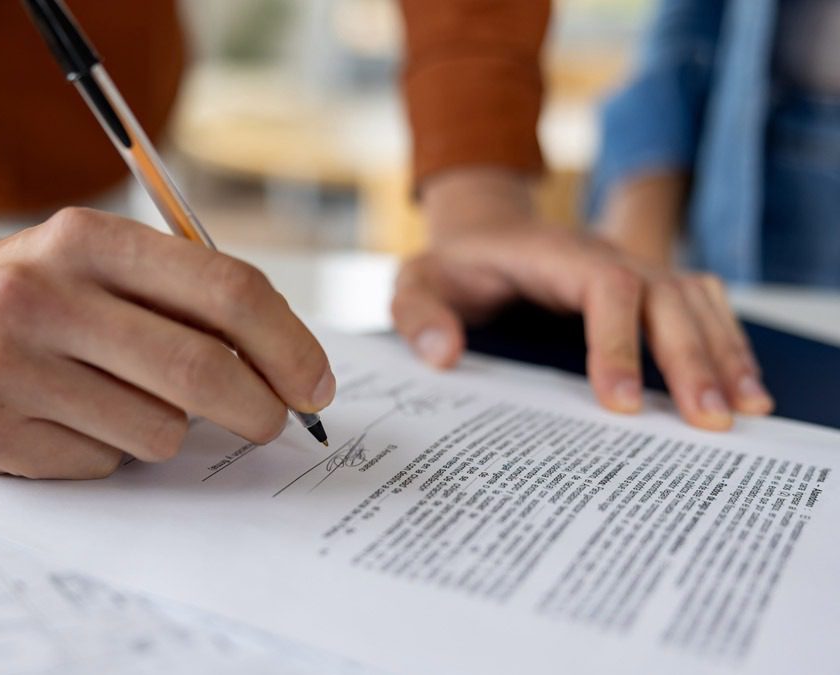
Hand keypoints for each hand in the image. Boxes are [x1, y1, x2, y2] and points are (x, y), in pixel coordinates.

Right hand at [0, 185, 334, 477]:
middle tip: (270, 421)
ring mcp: (3, 365)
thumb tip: (287, 369)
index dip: (288, 345)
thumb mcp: (102, 259)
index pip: (224, 291)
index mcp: (87, 238)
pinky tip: (66, 418)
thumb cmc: (38, 288)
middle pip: (199, 370)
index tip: (315, 383)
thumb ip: (186, 298)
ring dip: (163, 427)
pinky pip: (99, 465)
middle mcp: (39, 294)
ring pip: (155, 431)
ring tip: (116, 397)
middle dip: (257, 408)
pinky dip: (104, 451)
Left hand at [392, 170, 772, 430]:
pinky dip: (726, 341)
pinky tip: (745, 388)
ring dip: (722, 351)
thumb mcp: (414, 281)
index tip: (621, 402)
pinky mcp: (645, 288)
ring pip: (693, 300)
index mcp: (550, 255)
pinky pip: (699, 307)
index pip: (603, 287)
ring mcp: (631, 268)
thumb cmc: (452, 266)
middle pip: (664, 295)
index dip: (618, 341)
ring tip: (745, 410)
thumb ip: (418, 314)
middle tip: (707, 419)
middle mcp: (603, 256)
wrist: (482, 234)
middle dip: (688, 357)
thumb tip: (442, 354)